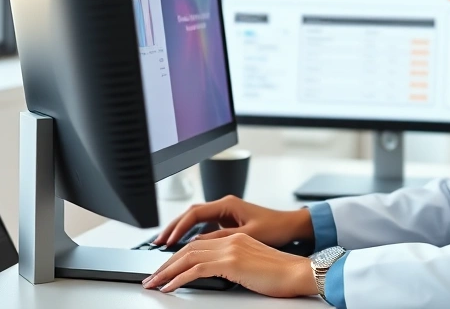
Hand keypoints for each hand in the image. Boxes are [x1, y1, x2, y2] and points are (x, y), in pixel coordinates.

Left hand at [142, 233, 317, 296]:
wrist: (299, 273)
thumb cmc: (282, 274)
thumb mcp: (253, 266)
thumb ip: (235, 264)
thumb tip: (217, 274)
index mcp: (236, 238)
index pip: (199, 244)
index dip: (179, 256)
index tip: (166, 268)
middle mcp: (231, 240)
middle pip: (189, 248)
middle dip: (166, 264)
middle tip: (152, 277)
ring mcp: (230, 249)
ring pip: (187, 257)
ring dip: (166, 271)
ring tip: (153, 283)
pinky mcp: (231, 262)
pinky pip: (195, 270)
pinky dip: (178, 279)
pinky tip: (169, 287)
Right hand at [153, 195, 313, 246]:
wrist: (292, 226)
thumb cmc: (275, 227)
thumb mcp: (247, 235)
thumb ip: (222, 237)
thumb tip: (198, 241)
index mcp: (227, 204)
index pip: (194, 213)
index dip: (178, 227)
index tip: (167, 241)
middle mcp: (224, 205)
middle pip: (190, 215)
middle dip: (173, 228)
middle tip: (158, 243)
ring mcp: (226, 213)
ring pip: (196, 220)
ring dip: (180, 231)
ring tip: (165, 244)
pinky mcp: (228, 221)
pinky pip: (204, 225)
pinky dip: (192, 234)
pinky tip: (184, 245)